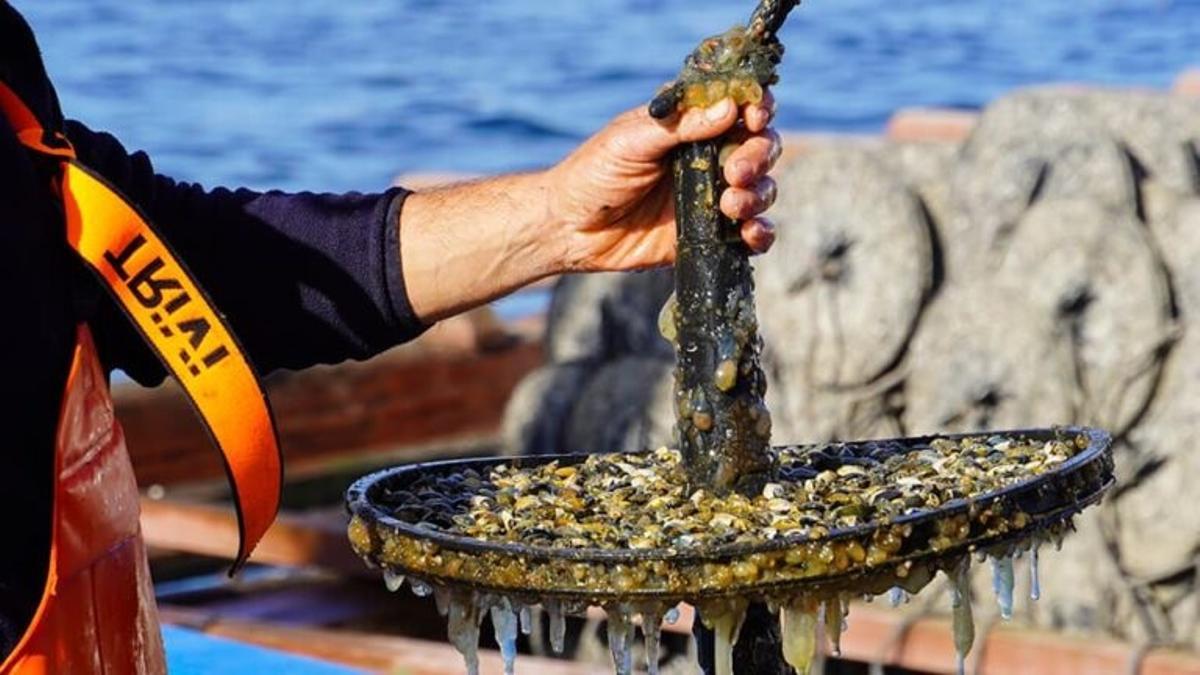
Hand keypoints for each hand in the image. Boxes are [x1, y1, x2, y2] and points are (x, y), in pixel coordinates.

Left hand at [545, 92, 781, 271]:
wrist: (570, 228)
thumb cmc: (593, 173)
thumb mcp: (632, 140)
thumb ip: (680, 125)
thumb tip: (728, 108)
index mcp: (691, 125)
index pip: (739, 107)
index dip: (757, 109)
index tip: (753, 118)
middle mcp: (707, 157)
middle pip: (760, 147)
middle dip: (758, 156)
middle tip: (735, 172)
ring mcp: (710, 196)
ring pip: (761, 189)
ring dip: (757, 195)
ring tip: (729, 204)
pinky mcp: (708, 234)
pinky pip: (749, 234)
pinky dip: (760, 233)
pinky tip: (749, 234)